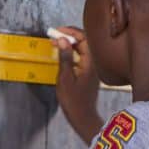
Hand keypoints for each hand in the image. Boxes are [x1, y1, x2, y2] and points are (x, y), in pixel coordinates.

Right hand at [50, 26, 102, 143]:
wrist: (82, 117)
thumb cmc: (73, 101)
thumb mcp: (65, 77)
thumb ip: (65, 57)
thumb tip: (62, 40)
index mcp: (90, 62)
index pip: (84, 38)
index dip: (70, 32)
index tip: (58, 31)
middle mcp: (94, 63)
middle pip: (84, 42)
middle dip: (69, 36)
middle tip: (54, 36)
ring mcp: (92, 68)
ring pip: (83, 49)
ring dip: (70, 44)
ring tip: (56, 44)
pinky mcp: (89, 74)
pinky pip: (81, 57)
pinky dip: (72, 53)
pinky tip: (63, 55)